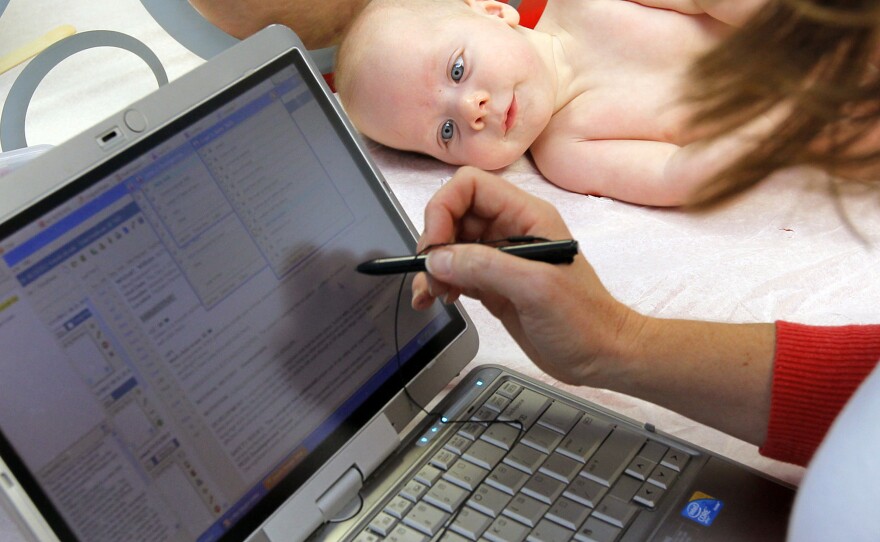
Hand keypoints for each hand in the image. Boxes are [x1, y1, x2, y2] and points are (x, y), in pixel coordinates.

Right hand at [411, 167, 645, 386]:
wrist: (602, 356)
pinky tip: (434, 301)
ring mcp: (501, 259)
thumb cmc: (584, 320)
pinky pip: (456, 274)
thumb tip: (437, 259)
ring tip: (431, 296)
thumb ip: (485, 267)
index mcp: (526, 216)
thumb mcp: (536, 288)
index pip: (470, 186)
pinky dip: (439, 284)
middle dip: (435, 243)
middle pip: (455, 214)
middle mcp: (510, 230)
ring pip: (451, 246)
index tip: (434, 246)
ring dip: (433, 267)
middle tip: (431, 277)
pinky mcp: (493, 285)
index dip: (444, 208)